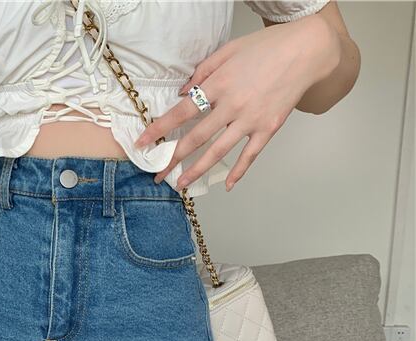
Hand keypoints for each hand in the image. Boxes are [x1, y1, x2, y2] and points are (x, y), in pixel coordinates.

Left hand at [134, 14, 341, 190]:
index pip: (181, 112)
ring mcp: (250, 120)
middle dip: (172, 158)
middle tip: (157, 174)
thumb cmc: (267, 47)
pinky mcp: (268, 128)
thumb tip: (183, 92)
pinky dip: (238, 171)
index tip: (142, 144)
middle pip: (195, 138)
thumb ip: (203, 71)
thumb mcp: (229, 50)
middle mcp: (232, 105)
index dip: (159, 130)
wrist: (307, 50)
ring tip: (181, 184)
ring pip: (218, 152)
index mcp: (219, 84)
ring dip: (197, 171)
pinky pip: (250, 155)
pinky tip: (226, 185)